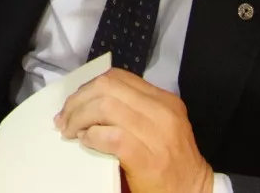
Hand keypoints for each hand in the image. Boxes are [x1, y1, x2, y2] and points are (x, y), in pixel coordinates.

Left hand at [55, 69, 213, 192]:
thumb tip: (89, 103)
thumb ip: (133, 109)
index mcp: (164, 100)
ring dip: (79, 118)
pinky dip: (92, 137)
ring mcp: (156, 133)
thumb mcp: (159, 125)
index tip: (75, 102)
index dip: (89, 86)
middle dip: (78, 100)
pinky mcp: (147, 157)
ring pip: (105, 107)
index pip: (118, 77)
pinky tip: (85, 142)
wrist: (194, 192)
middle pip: (107, 87)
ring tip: (70, 131)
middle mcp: (162, 111)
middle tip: (65, 118)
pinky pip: (110, 136)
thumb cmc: (171, 161)